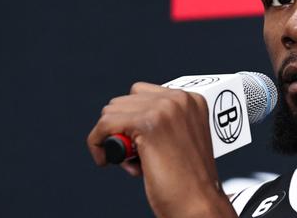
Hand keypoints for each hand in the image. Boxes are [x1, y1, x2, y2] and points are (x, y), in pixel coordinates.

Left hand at [87, 82, 236, 217]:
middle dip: (122, 128)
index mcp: (191, 99)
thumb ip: (164, 122)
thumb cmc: (190, 181)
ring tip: (133, 162)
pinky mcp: (147, 123)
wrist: (199, 203)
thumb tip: (126, 120)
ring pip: (111, 112)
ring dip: (112, 138)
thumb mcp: (183, 139)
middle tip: (136, 157)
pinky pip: (105, 125)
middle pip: (124, 101)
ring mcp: (164, 109)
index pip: (142, 93)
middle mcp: (180, 99)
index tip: (137, 142)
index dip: (132, 118)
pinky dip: (98, 144)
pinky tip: (109, 161)